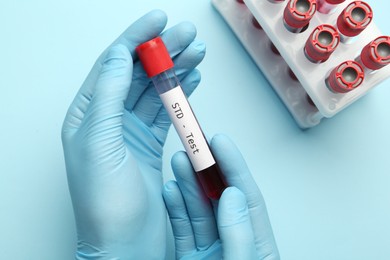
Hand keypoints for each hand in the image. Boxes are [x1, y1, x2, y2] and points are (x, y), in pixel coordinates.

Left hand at [61, 10, 205, 258]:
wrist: (125, 244)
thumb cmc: (105, 202)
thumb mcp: (99, 141)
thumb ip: (107, 95)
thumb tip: (117, 54)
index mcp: (87, 115)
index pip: (112, 64)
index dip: (136, 38)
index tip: (159, 19)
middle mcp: (108, 120)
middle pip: (137, 74)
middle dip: (163, 51)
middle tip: (189, 35)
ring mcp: (131, 133)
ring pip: (154, 91)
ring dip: (175, 70)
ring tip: (197, 53)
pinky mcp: (150, 146)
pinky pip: (166, 112)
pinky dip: (180, 95)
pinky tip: (191, 80)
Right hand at [163, 134, 279, 259]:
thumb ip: (238, 234)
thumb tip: (232, 194)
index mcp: (258, 246)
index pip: (247, 198)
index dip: (233, 166)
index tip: (220, 142)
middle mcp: (234, 243)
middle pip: (220, 199)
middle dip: (207, 169)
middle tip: (195, 145)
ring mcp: (211, 251)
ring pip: (199, 211)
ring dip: (188, 184)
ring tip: (179, 160)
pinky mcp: (190, 258)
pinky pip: (182, 229)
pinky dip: (176, 209)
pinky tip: (171, 190)